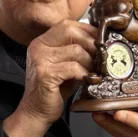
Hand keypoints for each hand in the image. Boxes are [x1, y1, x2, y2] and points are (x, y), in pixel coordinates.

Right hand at [4, 21, 95, 136]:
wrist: (36, 111)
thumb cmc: (54, 89)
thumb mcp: (65, 65)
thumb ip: (76, 51)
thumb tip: (100, 41)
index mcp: (42, 42)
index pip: (67, 25)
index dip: (87, 30)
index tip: (101, 40)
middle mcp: (38, 47)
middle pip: (70, 31)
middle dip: (90, 43)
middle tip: (101, 57)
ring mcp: (40, 60)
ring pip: (76, 51)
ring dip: (90, 62)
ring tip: (94, 72)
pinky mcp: (45, 74)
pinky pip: (73, 68)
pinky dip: (85, 74)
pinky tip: (88, 80)